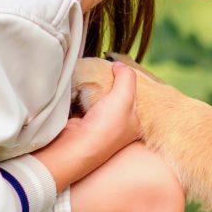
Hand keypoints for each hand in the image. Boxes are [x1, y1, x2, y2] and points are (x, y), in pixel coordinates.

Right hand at [33, 61, 139, 188]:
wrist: (74, 146)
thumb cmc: (105, 127)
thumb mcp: (124, 98)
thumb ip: (126, 78)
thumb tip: (119, 65)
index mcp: (134, 123)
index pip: (137, 97)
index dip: (130, 82)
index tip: (121, 69)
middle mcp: (118, 125)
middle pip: (117, 96)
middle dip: (110, 83)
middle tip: (103, 70)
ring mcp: (99, 124)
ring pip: (99, 98)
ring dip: (94, 88)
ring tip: (90, 76)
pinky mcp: (81, 122)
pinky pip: (83, 101)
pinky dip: (80, 94)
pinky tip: (79, 87)